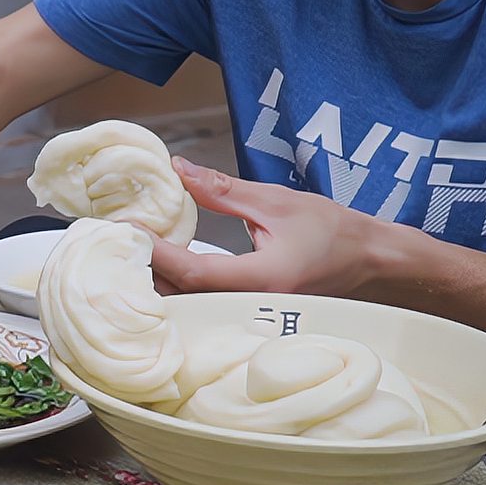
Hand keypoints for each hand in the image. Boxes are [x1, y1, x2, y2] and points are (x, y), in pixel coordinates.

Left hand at [149, 157, 383, 296]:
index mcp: (262, 278)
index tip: (128, 231)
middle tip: (117, 245)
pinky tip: (160, 269)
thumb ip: (221, 190)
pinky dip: (179, 288)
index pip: (193, 272)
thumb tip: (177, 169)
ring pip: (192, 305)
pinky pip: (205, 305)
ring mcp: (253, 314)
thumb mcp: (274, 201)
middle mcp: (254, 304)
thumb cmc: (329, 229)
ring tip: (132, 254)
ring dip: (159, 282)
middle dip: (147, 273)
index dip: (155, 253)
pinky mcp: (251, 313)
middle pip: (185, 297)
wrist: (368, 258)